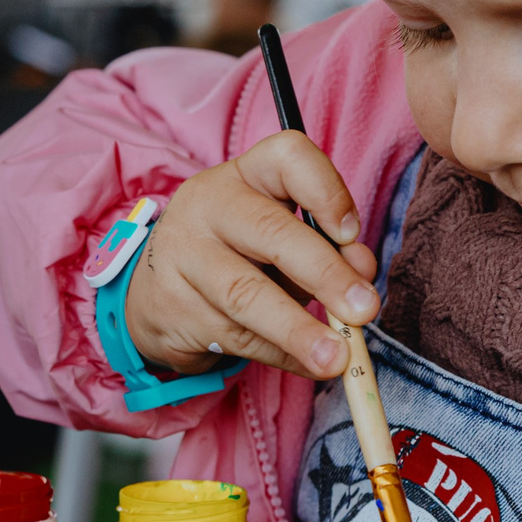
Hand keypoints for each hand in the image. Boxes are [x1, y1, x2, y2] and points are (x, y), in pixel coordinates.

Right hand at [124, 131, 381, 380]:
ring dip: (298, 331)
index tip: (352, 234)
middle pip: (269, 232)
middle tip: (364, 310)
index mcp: (246, 174)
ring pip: (246, 295)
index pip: (288, 158)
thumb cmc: (240, 254)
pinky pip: (236, 336)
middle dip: (324, 274)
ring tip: (336, 358)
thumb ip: (328, 249)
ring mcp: (182, 254)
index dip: (326, 192)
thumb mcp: (285, 239)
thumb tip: (362, 272)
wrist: (157, 289)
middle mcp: (209, 205)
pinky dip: (280, 355)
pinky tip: (307, 364)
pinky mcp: (172, 305)